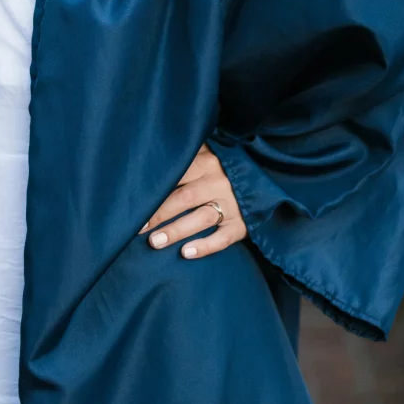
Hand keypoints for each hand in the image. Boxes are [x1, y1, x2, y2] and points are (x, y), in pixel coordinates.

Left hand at [139, 144, 246, 259]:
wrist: (270, 174)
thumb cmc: (228, 163)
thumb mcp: (210, 150)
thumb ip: (188, 152)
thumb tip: (155, 150)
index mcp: (208, 162)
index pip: (176, 175)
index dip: (154, 188)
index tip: (133, 199)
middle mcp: (219, 183)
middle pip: (184, 199)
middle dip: (158, 214)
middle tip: (137, 226)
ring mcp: (233, 205)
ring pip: (201, 219)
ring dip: (177, 231)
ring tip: (155, 242)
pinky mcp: (243, 224)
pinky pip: (223, 238)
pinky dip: (206, 246)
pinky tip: (186, 253)